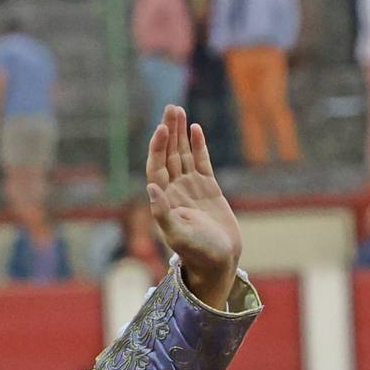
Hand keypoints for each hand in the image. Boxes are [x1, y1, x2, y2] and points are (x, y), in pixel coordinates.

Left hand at [145, 105, 240, 306]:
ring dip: (180, 133)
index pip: (156, 167)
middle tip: (170, 108)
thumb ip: (163, 213)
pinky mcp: (209, 188)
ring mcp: (191, 188)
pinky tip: (195, 128)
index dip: (157, 148)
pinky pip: (202, 161)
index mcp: (163, 200)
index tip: (161, 128)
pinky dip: (198, 145)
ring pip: (183, 154)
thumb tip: (151, 187)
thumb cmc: (198, 253)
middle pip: (168, 154)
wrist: (219, 261)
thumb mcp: (178, 235)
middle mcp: (174, 190)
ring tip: (178, 110)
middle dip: (168, 131)